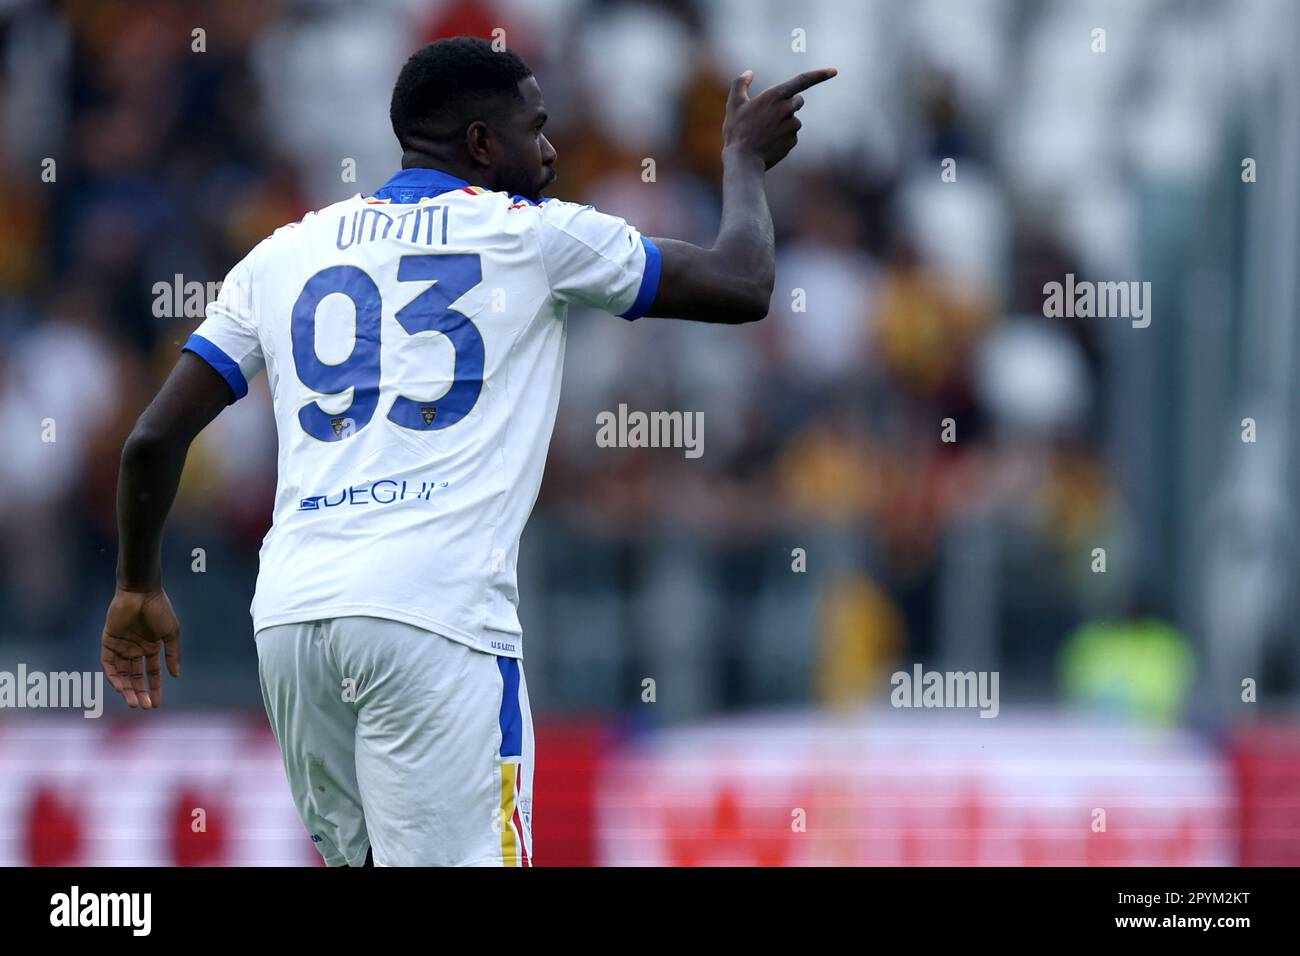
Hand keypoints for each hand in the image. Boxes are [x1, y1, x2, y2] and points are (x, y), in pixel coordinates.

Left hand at [100, 588, 180, 709]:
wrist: (142, 592)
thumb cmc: (159, 609)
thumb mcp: (171, 633)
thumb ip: (172, 654)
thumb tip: (176, 675)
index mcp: (151, 647)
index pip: (151, 673)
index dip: (155, 688)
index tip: (157, 704)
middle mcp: (135, 649)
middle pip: (135, 677)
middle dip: (140, 692)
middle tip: (144, 707)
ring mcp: (121, 646)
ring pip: (122, 673)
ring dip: (126, 689)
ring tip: (133, 702)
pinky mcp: (108, 641)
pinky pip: (109, 663)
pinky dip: (113, 675)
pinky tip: (120, 687)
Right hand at [721, 66, 837, 169]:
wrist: (743, 161)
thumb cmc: (737, 131)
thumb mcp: (733, 104)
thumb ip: (740, 83)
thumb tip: (749, 73)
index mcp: (775, 95)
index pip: (803, 80)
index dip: (820, 74)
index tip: (835, 71)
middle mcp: (787, 109)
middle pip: (797, 100)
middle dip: (788, 104)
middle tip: (768, 115)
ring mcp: (792, 126)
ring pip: (793, 120)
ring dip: (782, 123)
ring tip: (763, 133)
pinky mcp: (793, 141)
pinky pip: (791, 135)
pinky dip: (782, 138)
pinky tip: (768, 143)